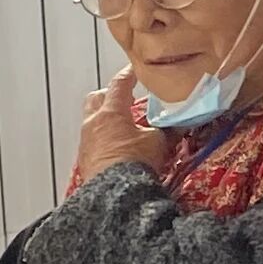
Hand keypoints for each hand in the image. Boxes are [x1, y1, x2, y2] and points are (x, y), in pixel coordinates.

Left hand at [71, 71, 166, 190]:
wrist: (114, 193)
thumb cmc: (135, 161)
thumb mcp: (157, 142)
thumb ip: (165, 130)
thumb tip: (178, 124)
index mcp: (112, 112)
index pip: (119, 84)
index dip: (128, 75)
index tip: (135, 70)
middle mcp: (94, 123)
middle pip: (96, 98)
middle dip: (109, 96)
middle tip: (124, 100)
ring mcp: (86, 141)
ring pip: (93, 121)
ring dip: (106, 121)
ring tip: (123, 129)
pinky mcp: (84, 159)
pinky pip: (93, 142)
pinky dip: (104, 140)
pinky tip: (117, 150)